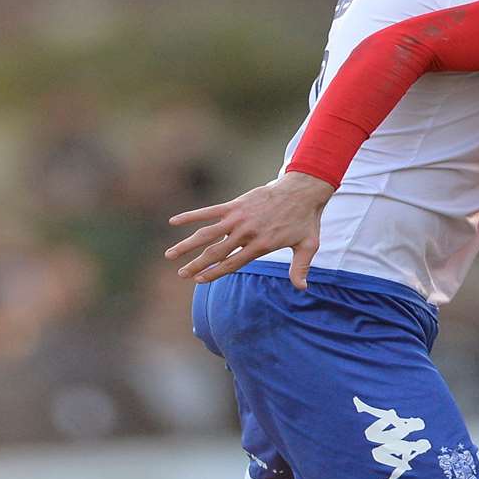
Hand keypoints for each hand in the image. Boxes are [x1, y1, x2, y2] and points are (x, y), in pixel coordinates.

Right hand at [165, 171, 334, 288]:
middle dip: (196, 264)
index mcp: (260, 245)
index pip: (232, 264)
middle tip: (181, 273)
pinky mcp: (235, 204)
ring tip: (170, 254)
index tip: (199, 280)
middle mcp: (246, 233)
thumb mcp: (308, 245)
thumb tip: (302, 288)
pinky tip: (173, 221)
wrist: (302, 190)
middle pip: (215, 252)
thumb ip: (301, 267)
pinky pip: (208, 211)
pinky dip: (191, 216)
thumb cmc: (305, 219)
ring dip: (187, 244)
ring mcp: (238, 218)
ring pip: (206, 234)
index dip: (214, 273)